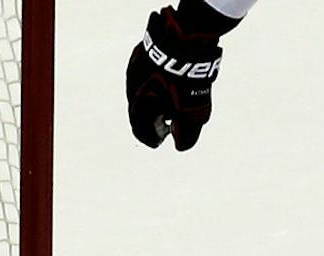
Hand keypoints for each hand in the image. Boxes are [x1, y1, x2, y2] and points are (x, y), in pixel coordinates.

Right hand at [126, 7, 222, 151]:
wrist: (183, 40)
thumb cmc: (185, 81)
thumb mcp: (192, 114)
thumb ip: (186, 135)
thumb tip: (181, 146)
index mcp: (138, 106)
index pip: (139, 129)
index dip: (150, 137)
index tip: (160, 140)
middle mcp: (132, 88)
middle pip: (140, 108)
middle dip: (153, 116)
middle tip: (168, 118)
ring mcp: (136, 67)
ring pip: (143, 87)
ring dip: (155, 95)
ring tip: (171, 95)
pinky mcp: (143, 51)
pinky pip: (148, 70)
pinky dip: (157, 77)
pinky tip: (171, 75)